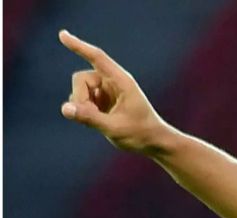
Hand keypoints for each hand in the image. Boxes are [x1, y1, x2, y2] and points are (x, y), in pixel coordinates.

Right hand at [58, 29, 173, 154]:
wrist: (152, 141)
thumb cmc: (139, 133)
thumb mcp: (113, 128)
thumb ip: (89, 117)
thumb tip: (65, 108)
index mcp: (121, 81)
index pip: (97, 58)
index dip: (78, 46)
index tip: (62, 35)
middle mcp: (112, 81)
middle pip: (80, 78)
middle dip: (79, 97)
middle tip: (90, 115)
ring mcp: (106, 90)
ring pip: (79, 90)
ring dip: (82, 105)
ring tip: (101, 120)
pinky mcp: (102, 99)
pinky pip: (81, 100)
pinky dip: (84, 110)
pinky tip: (100, 120)